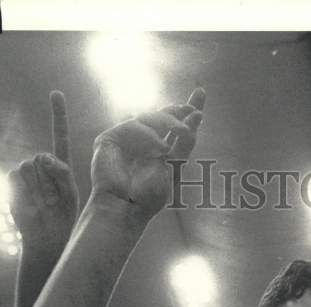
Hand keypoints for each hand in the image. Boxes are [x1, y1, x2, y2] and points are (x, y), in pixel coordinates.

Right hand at [8, 91, 78, 252]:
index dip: (58, 115)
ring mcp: (26, 172)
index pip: (59, 136)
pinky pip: (15, 175)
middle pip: (43, 157)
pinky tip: (30, 203)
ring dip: (37, 187)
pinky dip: (23, 189)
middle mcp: (42, 165)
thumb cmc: (62, 218)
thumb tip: (43, 156)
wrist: (46, 237)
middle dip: (49, 178)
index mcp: (61, 166)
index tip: (56, 93)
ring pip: (29, 166)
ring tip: (43, 203)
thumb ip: (62, 173)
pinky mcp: (12, 181)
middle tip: (53, 199)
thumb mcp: (70, 194)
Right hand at [90, 88, 204, 219]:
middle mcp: (141, 142)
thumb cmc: (149, 196)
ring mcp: (124, 139)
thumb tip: (197, 116)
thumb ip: (184, 141)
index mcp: (158, 149)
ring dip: (169, 122)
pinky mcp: (109, 139)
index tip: (201, 92)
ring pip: (149, 118)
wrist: (126, 210)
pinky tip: (160, 147)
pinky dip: (149, 135)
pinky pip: (133, 126)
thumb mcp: (175, 165)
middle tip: (193, 111)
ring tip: (182, 132)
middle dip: (178, 110)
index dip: (186, 109)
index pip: (173, 125)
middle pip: (160, 115)